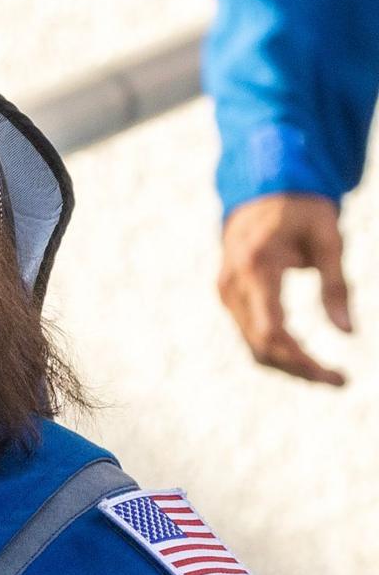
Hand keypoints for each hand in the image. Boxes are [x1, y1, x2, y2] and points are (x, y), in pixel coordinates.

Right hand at [216, 191, 350, 384]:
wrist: (260, 193)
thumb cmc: (301, 212)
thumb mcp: (329, 239)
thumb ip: (337, 285)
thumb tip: (348, 333)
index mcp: (257, 267)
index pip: (272, 330)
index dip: (304, 360)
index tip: (339, 376)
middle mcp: (233, 286)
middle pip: (262, 347)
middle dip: (301, 370)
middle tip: (341, 381)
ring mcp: (226, 294)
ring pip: (254, 347)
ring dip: (290, 365)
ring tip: (328, 374)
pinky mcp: (230, 299)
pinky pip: (251, 336)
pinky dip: (279, 352)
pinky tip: (306, 355)